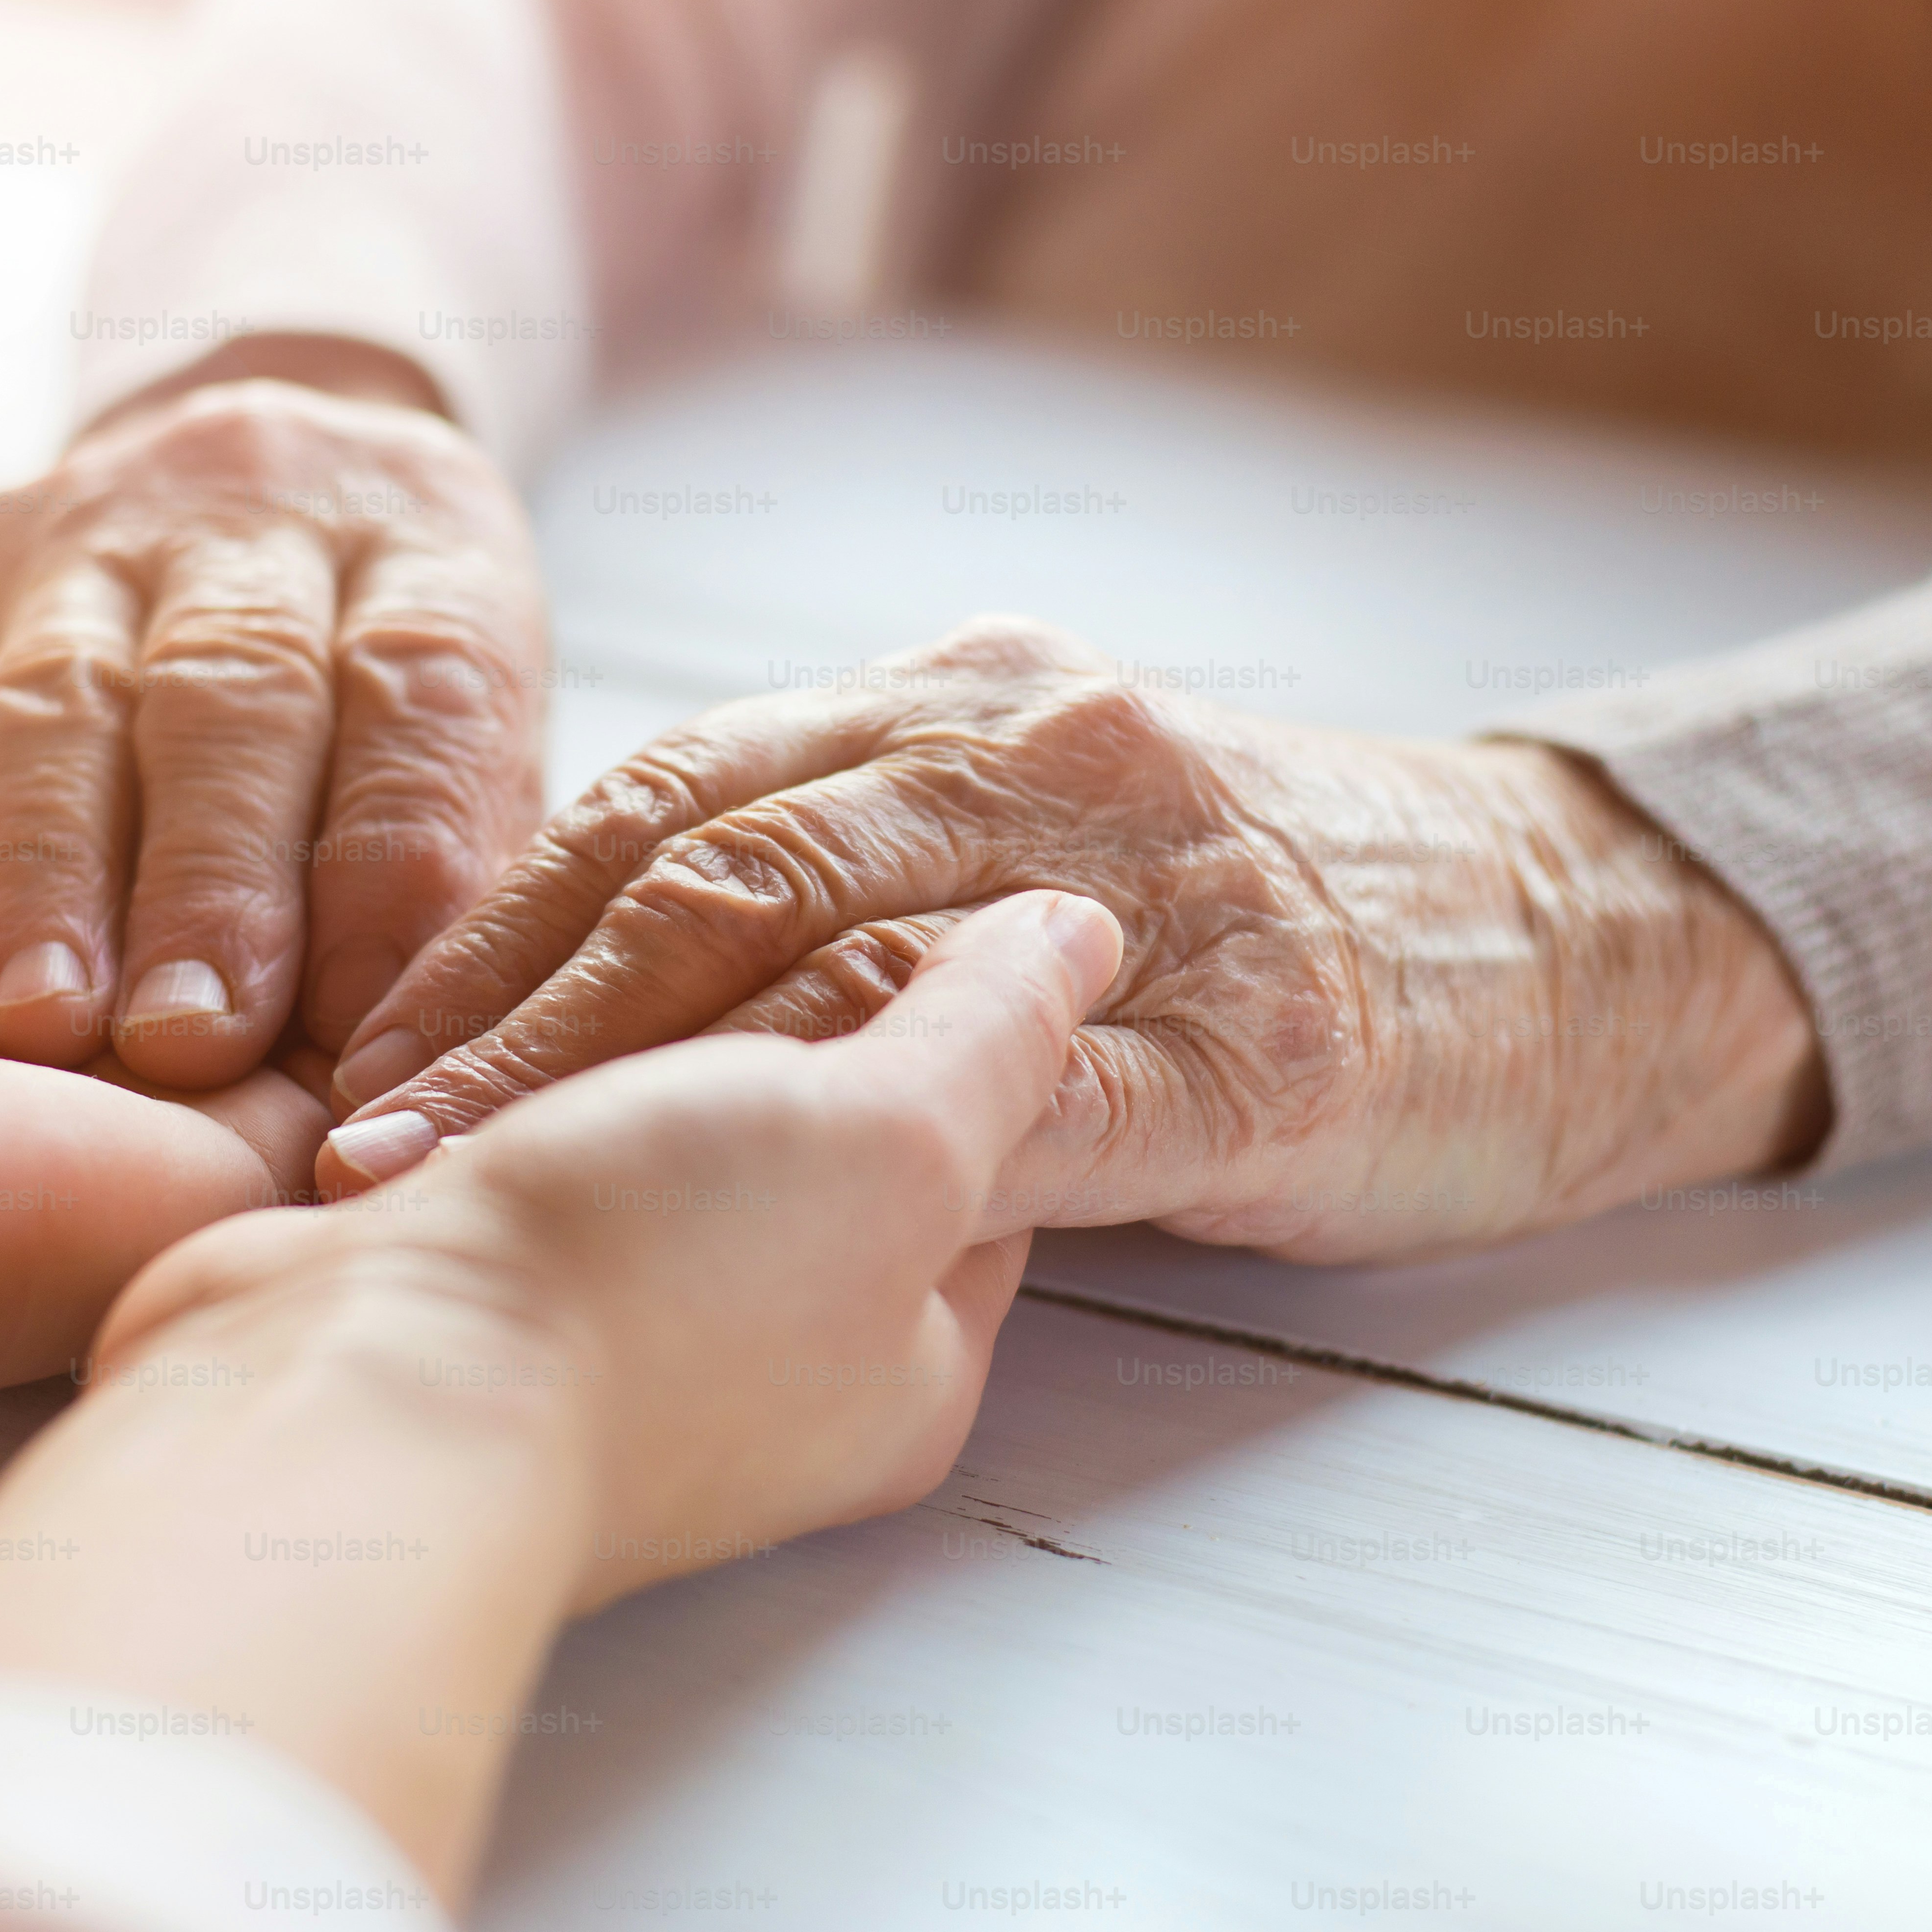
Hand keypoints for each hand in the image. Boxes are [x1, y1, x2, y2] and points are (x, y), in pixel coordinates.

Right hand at [0, 356, 547, 1088]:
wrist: (280, 468)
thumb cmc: (398, 679)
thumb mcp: (486, 734)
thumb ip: (455, 878)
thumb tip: (405, 1057)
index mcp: (425, 549)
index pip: (412, 700)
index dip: (379, 873)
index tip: (349, 1029)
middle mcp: (255, 516)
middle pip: (230, 696)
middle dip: (208, 882)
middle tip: (188, 1040)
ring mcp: (88, 535)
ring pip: (59, 700)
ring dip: (49, 874)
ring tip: (39, 1020)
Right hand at [88, 891, 1125, 1604]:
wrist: (355, 1411)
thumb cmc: (644, 1303)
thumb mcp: (887, 1146)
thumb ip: (988, 1041)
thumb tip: (1078, 936)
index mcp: (904, 1348)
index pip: (988, 1139)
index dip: (961, 999)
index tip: (914, 892)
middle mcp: (770, 1346)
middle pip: (817, 1109)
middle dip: (771, 998)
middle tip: (741, 906)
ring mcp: (610, 1310)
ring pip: (657, 1094)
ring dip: (617, 1022)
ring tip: (595, 942)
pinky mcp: (473, 1265)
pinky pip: (524, 1119)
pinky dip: (508, 1058)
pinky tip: (487, 1004)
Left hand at [317, 618, 1827, 1261]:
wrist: (1579, 939)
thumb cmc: (1263, 916)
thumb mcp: (1022, 846)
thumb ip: (843, 874)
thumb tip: (594, 978)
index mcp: (950, 704)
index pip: (668, 800)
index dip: (495, 925)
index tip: (352, 1044)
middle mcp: (1029, 748)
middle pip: (717, 867)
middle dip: (516, 1008)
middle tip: (362, 1131)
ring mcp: (1154, 888)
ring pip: (850, 962)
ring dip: (642, 1080)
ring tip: (483, 1185)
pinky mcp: (1266, 1039)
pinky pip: (1050, 1090)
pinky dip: (893, 1152)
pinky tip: (751, 1227)